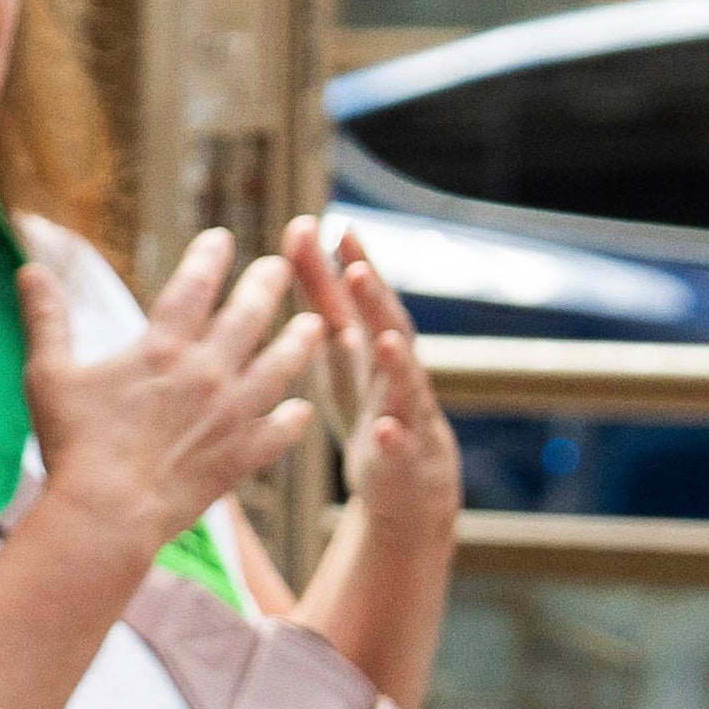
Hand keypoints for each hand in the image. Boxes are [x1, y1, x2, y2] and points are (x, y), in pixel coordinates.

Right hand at [16, 224, 313, 571]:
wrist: (108, 513)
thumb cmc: (74, 444)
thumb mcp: (48, 374)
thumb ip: (45, 319)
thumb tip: (29, 270)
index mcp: (161, 349)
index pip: (193, 287)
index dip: (209, 258)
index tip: (223, 238)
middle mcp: (206, 373)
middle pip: (248, 317)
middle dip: (267, 285)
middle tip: (284, 266)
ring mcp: (230, 415)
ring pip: (279, 368)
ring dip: (299, 343)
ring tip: (316, 325)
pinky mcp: (240, 457)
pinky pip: (279, 433)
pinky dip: (292, 420)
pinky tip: (301, 410)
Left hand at [282, 218, 456, 537]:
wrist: (409, 480)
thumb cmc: (369, 401)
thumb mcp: (340, 348)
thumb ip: (322, 295)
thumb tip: (299, 230)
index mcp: (373, 344)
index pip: (364, 298)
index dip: (353, 264)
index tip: (336, 227)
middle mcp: (394, 371)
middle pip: (390, 330)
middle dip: (375, 301)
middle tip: (357, 269)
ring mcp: (405, 414)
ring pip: (406, 385)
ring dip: (397, 362)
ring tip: (384, 339)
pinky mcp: (404, 458)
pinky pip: (401, 447)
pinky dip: (393, 436)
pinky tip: (384, 429)